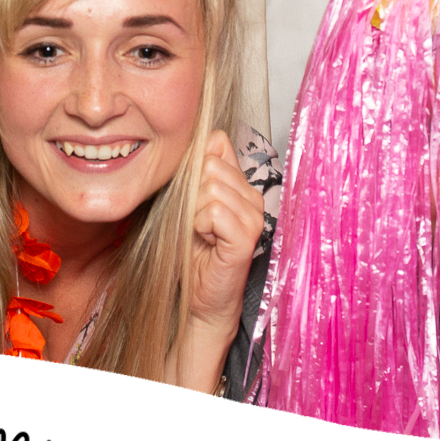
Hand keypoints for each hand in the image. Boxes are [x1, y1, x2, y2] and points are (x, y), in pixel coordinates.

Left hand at [183, 130, 263, 333]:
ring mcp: (253, 216)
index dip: (194, 164)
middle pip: (208, 165)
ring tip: (202, 234)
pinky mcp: (247, 236)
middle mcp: (252, 196)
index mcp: (240, 184)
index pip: (216, 143)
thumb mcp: (186, 205)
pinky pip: (214, 211)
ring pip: (210, 187)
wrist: (199, 299)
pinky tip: (207, 242)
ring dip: (194, 213)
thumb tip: (191, 141)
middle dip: (191, 194)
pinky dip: (201, 226)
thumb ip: (191, 174)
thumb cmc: (191, 253)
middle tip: (196, 222)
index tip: (191, 196)